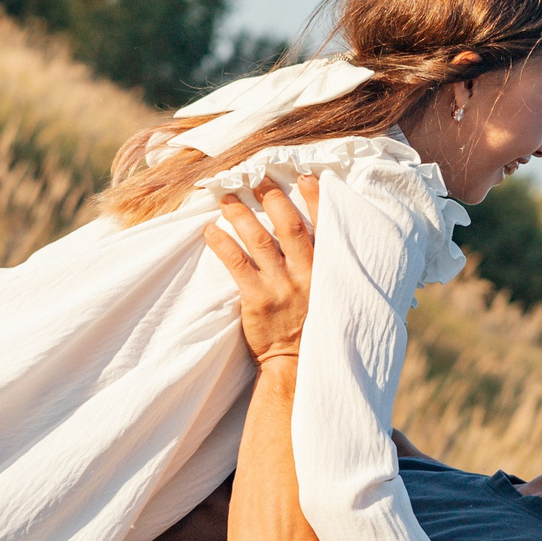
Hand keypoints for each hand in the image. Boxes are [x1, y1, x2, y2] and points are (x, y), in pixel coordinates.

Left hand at [204, 174, 322, 363]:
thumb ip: (326, 268)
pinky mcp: (257, 300)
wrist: (297, 364)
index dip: (316, 199)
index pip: (324, 227)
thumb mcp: (331, 294)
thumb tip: (319, 239)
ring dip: (241, 214)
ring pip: (259, 240)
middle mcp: (305, 273)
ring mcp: (281, 286)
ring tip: (227, 196)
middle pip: (288, 225)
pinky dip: (223, 245)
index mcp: (326, 270)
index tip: (306, 176)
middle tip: (257, 177)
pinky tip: (210, 231)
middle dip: (272, 197)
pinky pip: (236, 265)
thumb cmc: (313, 327)